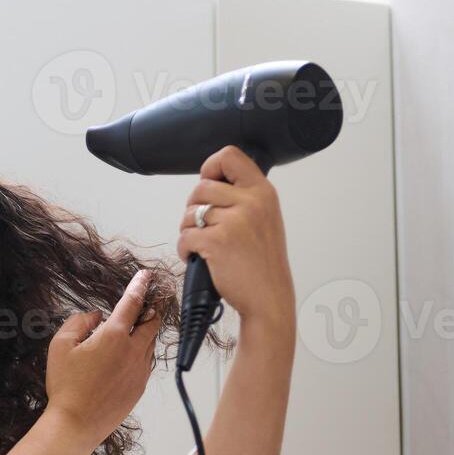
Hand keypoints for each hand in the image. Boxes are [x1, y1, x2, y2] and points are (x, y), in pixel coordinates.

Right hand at [45, 269, 162, 446]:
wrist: (75, 424)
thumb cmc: (66, 386)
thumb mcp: (60, 346)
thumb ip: (78, 323)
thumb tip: (94, 317)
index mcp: (114, 336)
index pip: (133, 303)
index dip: (140, 286)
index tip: (146, 276)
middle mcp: (133, 351)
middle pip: (151, 322)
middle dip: (154, 307)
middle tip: (154, 297)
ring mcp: (139, 370)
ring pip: (150, 343)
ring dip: (147, 331)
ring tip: (139, 325)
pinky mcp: (140, 387)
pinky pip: (146, 362)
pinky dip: (142, 352)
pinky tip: (130, 353)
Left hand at [176, 145, 295, 326]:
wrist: (269, 298)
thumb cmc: (263, 264)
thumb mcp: (265, 219)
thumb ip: (244, 198)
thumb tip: (210, 183)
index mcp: (264, 193)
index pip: (229, 156)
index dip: (211, 167)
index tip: (210, 183)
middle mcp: (251, 202)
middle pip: (201, 187)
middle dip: (195, 208)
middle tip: (204, 227)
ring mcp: (234, 221)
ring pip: (189, 212)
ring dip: (188, 230)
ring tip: (203, 244)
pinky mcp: (216, 241)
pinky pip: (184, 236)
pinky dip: (185, 249)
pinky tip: (197, 257)